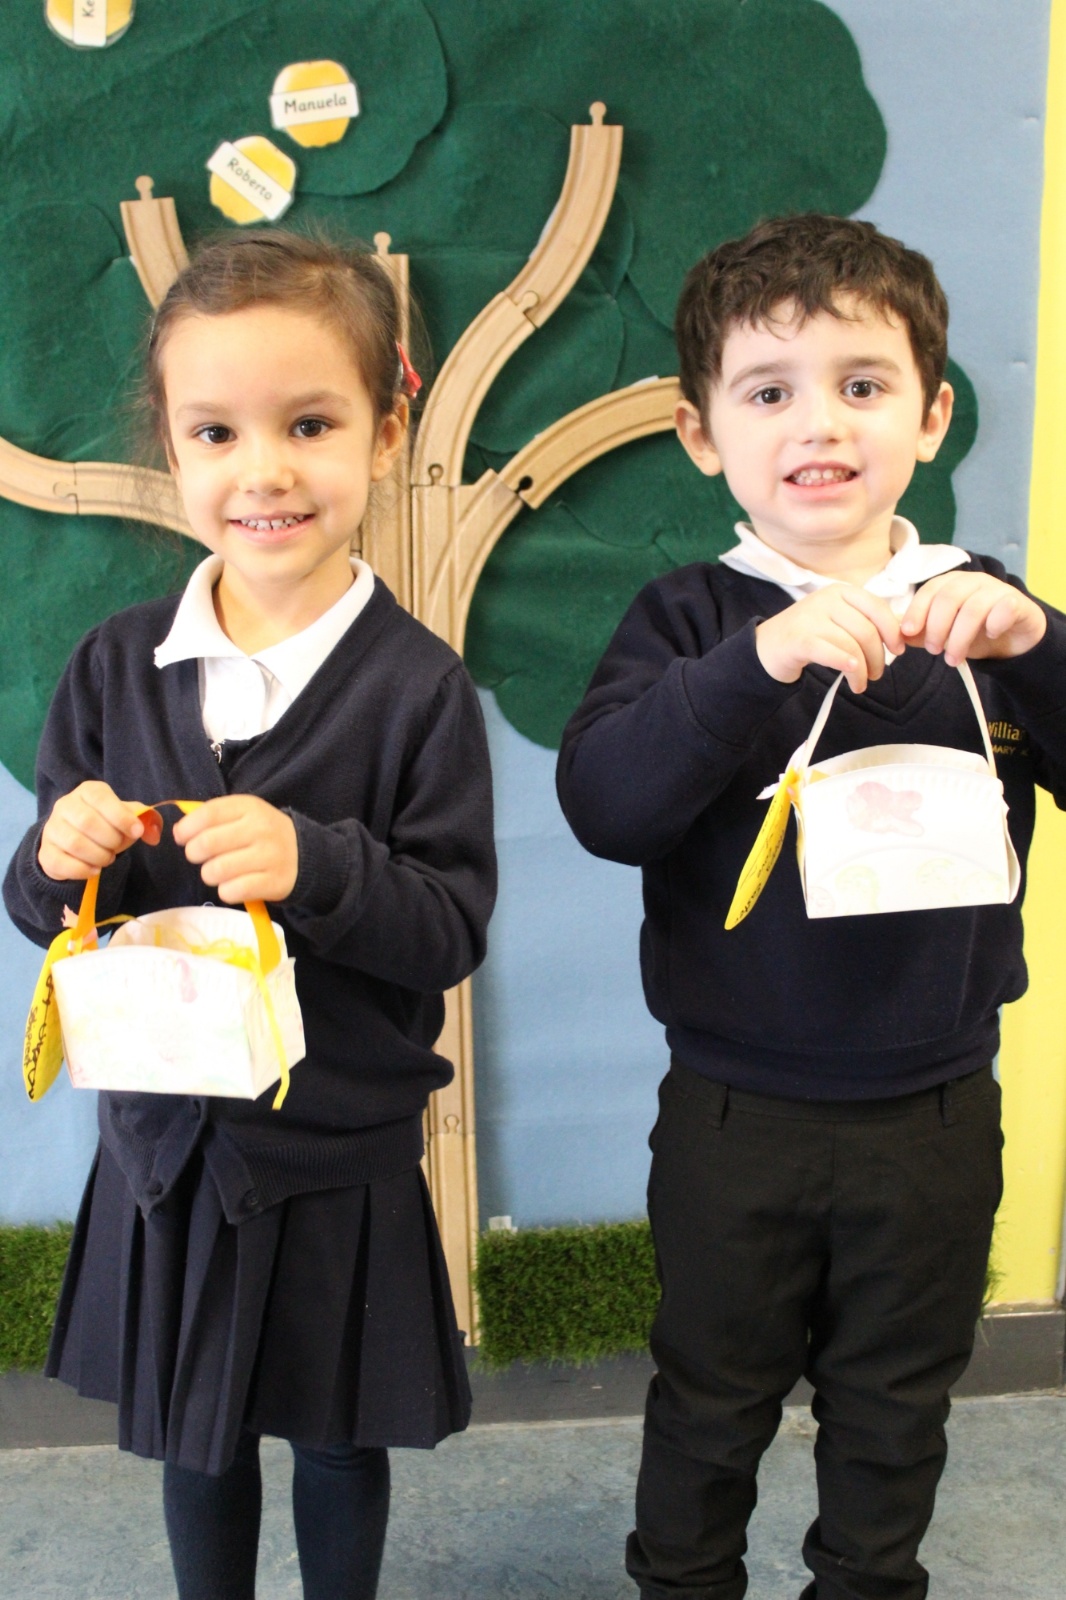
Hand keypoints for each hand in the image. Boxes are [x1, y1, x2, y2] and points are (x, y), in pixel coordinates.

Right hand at [38, 782, 148, 881]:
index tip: (136, 832)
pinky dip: (83, 870)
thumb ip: (145, 821)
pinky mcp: (46, 852)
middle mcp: (65, 805)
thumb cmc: (107, 824)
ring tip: (107, 858)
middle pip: (88, 822)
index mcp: (88, 791)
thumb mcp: (127, 817)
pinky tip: (94, 869)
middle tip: (118, 847)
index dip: (121, 817)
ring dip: (99, 855)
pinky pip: (62, 863)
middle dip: (111, 839)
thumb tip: (154, 835)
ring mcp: (52, 828)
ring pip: (75, 843)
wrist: (76, 840)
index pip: (102, 799)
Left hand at [173, 795, 297, 903]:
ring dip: (210, 875)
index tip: (182, 838)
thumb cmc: (262, 834)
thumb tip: (179, 832)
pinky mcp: (273, 882)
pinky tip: (233, 885)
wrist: (304, 855)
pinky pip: (232, 891)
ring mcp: (269, 856)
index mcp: (250, 807)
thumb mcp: (244, 814)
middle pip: (207, 844)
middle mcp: (260, 829)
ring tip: (219, 872)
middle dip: (194, 854)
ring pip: (216, 871)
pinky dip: (226, 891)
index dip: (186, 828)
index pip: (208, 814)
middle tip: (202, 858)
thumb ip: (212, 817)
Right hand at [755, 585, 904, 694]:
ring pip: (851, 644)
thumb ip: (870, 622)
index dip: (892, 631)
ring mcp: (811, 617)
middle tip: (876, 675)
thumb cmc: (810, 634)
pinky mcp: (799, 639)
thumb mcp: (840, 621)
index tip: (898, 651)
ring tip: (860, 684)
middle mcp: (827, 599)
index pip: (877, 608)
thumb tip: (907, 629)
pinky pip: (831, 652)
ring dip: (862, 670)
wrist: (768, 646)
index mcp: (841, 591)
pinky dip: (846, 665)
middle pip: (866, 630)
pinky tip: (852, 677)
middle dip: (878, 657)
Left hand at [900, 572, 1046, 665]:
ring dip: (960, 637)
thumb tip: (896, 636)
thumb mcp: (944, 634)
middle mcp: (973, 581)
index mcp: (952, 584)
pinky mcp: (1017, 602)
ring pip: (973, 608)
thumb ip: (921, 633)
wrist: (1013, 637)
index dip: (917, 610)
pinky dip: (994, 624)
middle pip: (949, 598)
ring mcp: (997, 589)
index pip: (930, 590)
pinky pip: (1004, 608)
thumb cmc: (974, 632)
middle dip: (936, 627)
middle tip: (933, 651)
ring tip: (953, 659)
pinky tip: (990, 636)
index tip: (907, 632)